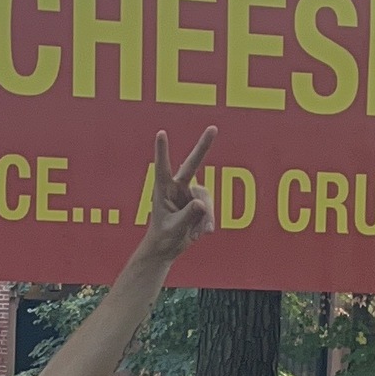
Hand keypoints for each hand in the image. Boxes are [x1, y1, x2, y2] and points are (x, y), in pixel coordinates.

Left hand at [143, 126, 216, 263]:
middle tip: (213, 128)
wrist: (168, 247)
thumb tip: (200, 203)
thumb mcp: (173, 229)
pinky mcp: (200, 202)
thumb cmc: (163, 237)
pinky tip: (202, 233)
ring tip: (201, 233)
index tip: (161, 133)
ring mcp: (190, 194)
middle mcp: (177, 187)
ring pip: (206, 197)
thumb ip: (187, 216)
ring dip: (206, 216)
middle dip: (203, 146)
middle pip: (193, 164)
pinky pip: (210, 209)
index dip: (162, 151)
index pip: (162, 168)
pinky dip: (208, 222)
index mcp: (163, 190)